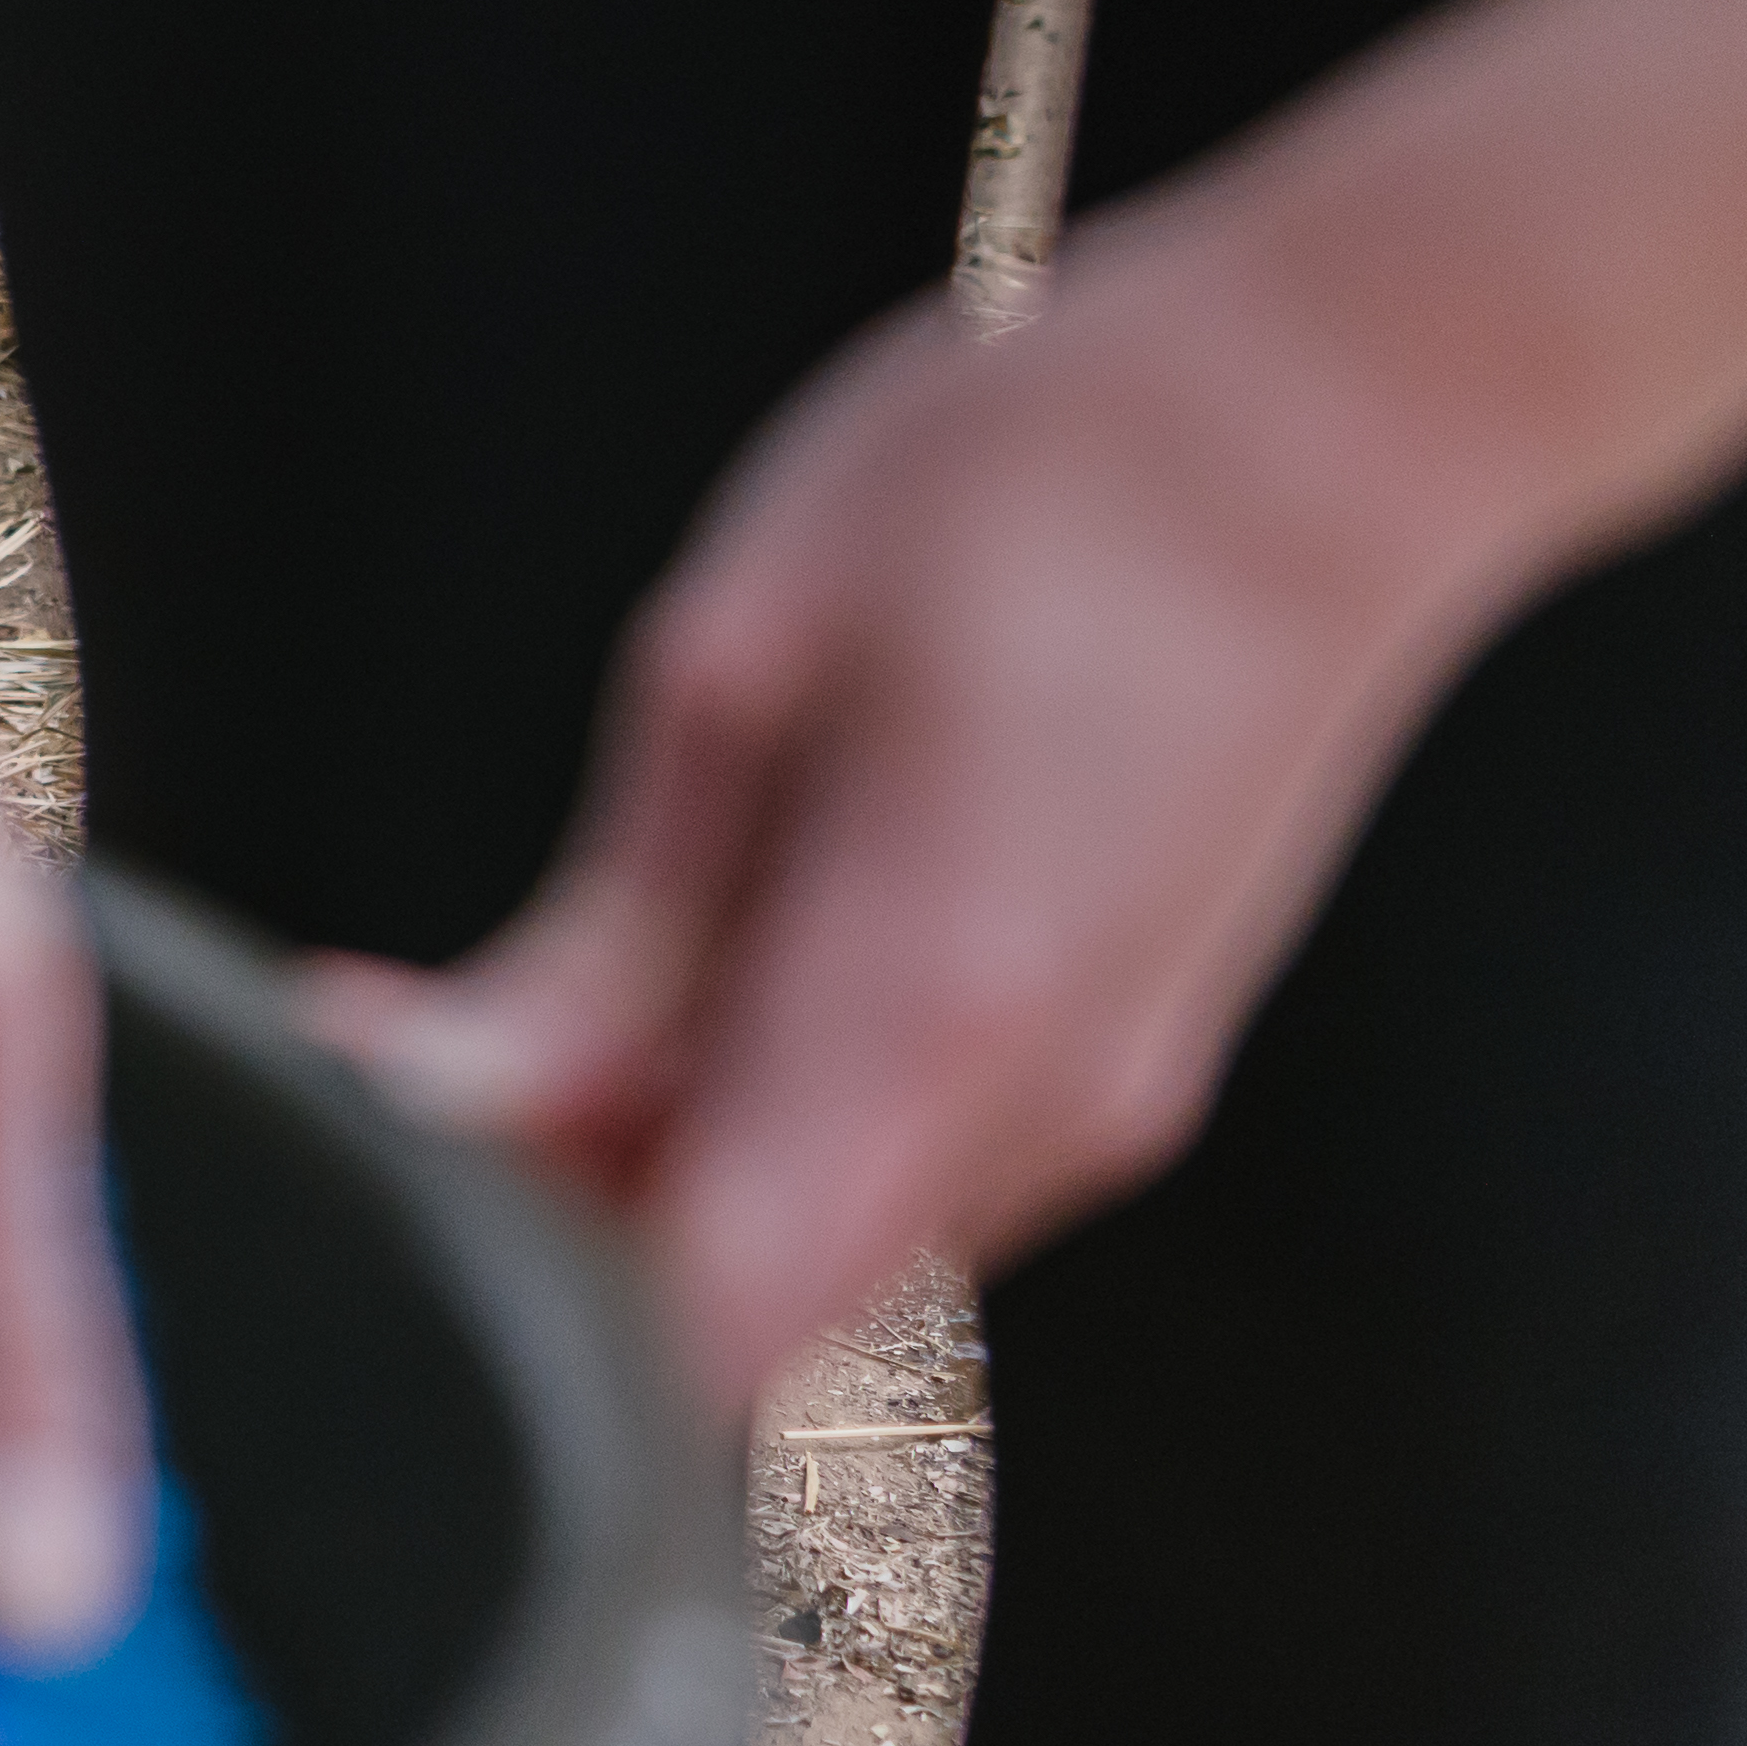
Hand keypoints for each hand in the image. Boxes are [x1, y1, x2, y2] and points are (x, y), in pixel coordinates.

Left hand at [325, 216, 1560, 1402]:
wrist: (1348, 422)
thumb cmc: (1043, 483)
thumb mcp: (741, 663)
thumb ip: (606, 937)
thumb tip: (450, 1102)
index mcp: (921, 1005)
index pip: (694, 1324)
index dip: (518, 1289)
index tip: (398, 1150)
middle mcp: (1032, 1108)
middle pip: (742, 1311)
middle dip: (563, 1216)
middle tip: (431, 1028)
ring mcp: (1098, 1104)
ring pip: (820, 1254)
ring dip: (664, 1166)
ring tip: (561, 976)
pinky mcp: (1123, 1071)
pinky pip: (903, 1176)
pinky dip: (775, 1122)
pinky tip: (712, 962)